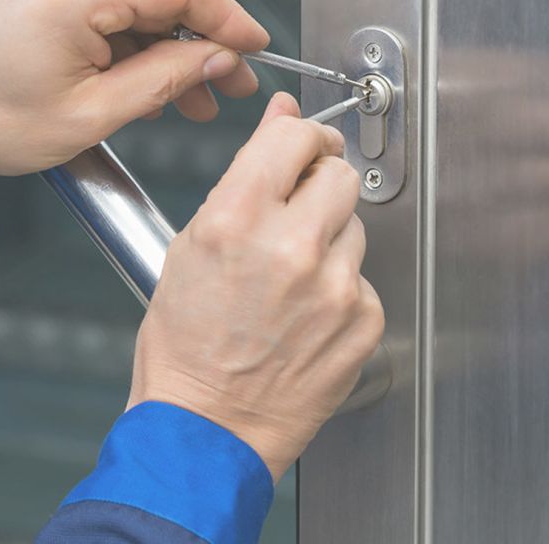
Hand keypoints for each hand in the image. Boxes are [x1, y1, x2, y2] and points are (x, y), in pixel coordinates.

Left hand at [0, 0, 268, 207]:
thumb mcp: (89, 117)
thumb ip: (165, 80)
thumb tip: (217, 59)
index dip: (229, 18)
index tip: (254, 48)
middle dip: (194, 43)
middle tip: (219, 91)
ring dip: (158, 41)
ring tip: (179, 97)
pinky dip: (122, 29)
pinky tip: (136, 73)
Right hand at [127, 92, 384, 479]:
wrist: (207, 430)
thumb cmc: (185, 349)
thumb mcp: (191, 246)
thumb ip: (244, 177)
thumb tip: (281, 120)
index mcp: (237, 218)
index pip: (296, 135)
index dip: (300, 136)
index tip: (301, 145)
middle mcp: (291, 246)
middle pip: (339, 173)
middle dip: (320, 182)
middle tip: (297, 209)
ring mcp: (335, 286)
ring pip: (354, 225)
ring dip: (329, 238)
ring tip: (289, 278)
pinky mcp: (363, 320)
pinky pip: (363, 278)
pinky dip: (340, 288)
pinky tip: (304, 313)